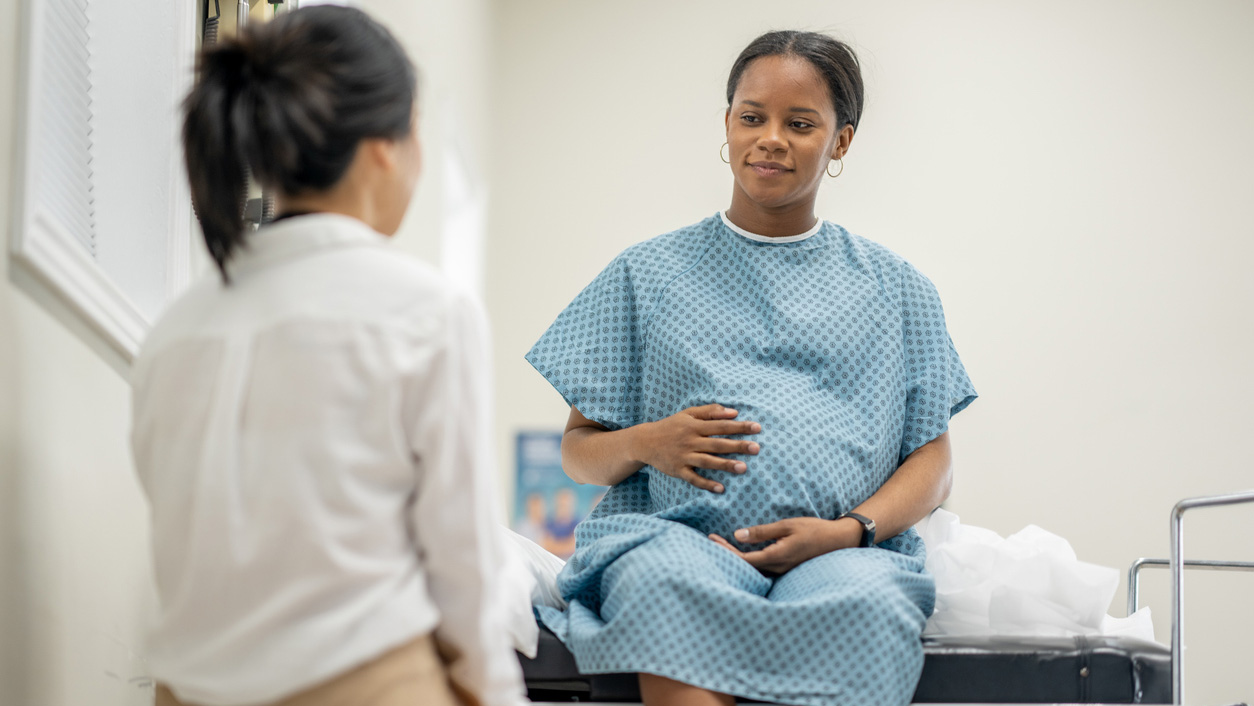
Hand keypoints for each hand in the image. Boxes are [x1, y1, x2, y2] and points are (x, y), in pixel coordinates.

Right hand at [634, 403, 760, 492]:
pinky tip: (721, 488)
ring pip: (707, 461)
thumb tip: (734, 412)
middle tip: (757, 448)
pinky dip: (706, 484)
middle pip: (717, 444)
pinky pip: (694, 478)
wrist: (645, 441)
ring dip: (725, 465)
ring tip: (743, 468)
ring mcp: (684, 457)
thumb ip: (710, 411)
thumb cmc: (671, 426)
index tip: (757, 427)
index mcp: (694, 426)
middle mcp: (690, 441)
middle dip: (737, 446)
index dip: (739, 426)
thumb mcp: (688, 413)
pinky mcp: (678, 470)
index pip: (721, 425)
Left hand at [709, 517, 861, 574]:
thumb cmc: (814, 529)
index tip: (712, 539)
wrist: (839, 541)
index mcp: (777, 557)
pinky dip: (749, 560)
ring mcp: (783, 570)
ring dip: (736, 557)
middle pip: (745, 566)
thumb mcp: (787, 525)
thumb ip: (762, 532)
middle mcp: (778, 568)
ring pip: (753, 569)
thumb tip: (738, 535)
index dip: (726, 551)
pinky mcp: (786, 568)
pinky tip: (743, 551)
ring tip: (722, 545)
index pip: (744, 559)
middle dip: (727, 554)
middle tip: (712, 540)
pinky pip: (762, 568)